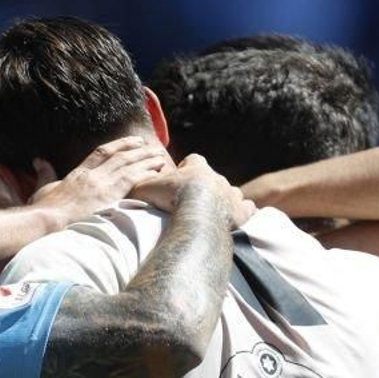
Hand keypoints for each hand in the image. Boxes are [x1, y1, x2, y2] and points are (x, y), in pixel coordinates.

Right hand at [27, 137, 169, 221]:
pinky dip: (146, 172)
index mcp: (77, 174)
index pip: (100, 153)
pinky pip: (133, 178)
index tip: (130, 142)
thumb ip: (44, 174)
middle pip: (118, 156)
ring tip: (159, 155)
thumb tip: (39, 160)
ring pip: (128, 164)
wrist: (45, 220)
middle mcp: (92, 175)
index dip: (117, 145)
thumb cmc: (42, 211)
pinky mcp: (109, 195)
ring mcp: (101, 184)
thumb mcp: (41, 189)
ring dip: (145, 158)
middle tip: (150, 146)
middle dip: (135, 149)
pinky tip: (157, 170)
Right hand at [130, 154, 255, 227]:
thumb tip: (130, 181)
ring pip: (232, 192)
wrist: (197, 215)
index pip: (194, 160)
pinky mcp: (242, 211)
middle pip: (213, 178)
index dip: (187, 167)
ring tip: (214, 211)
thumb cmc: (171, 198)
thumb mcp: (145, 187)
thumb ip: (139, 182)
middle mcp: (218, 178)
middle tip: (193, 201)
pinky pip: (248, 208)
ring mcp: (232, 194)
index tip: (180, 178)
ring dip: (224, 199)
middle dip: (205, 187)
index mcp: (198, 168)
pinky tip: (236, 218)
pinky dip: (244, 212)